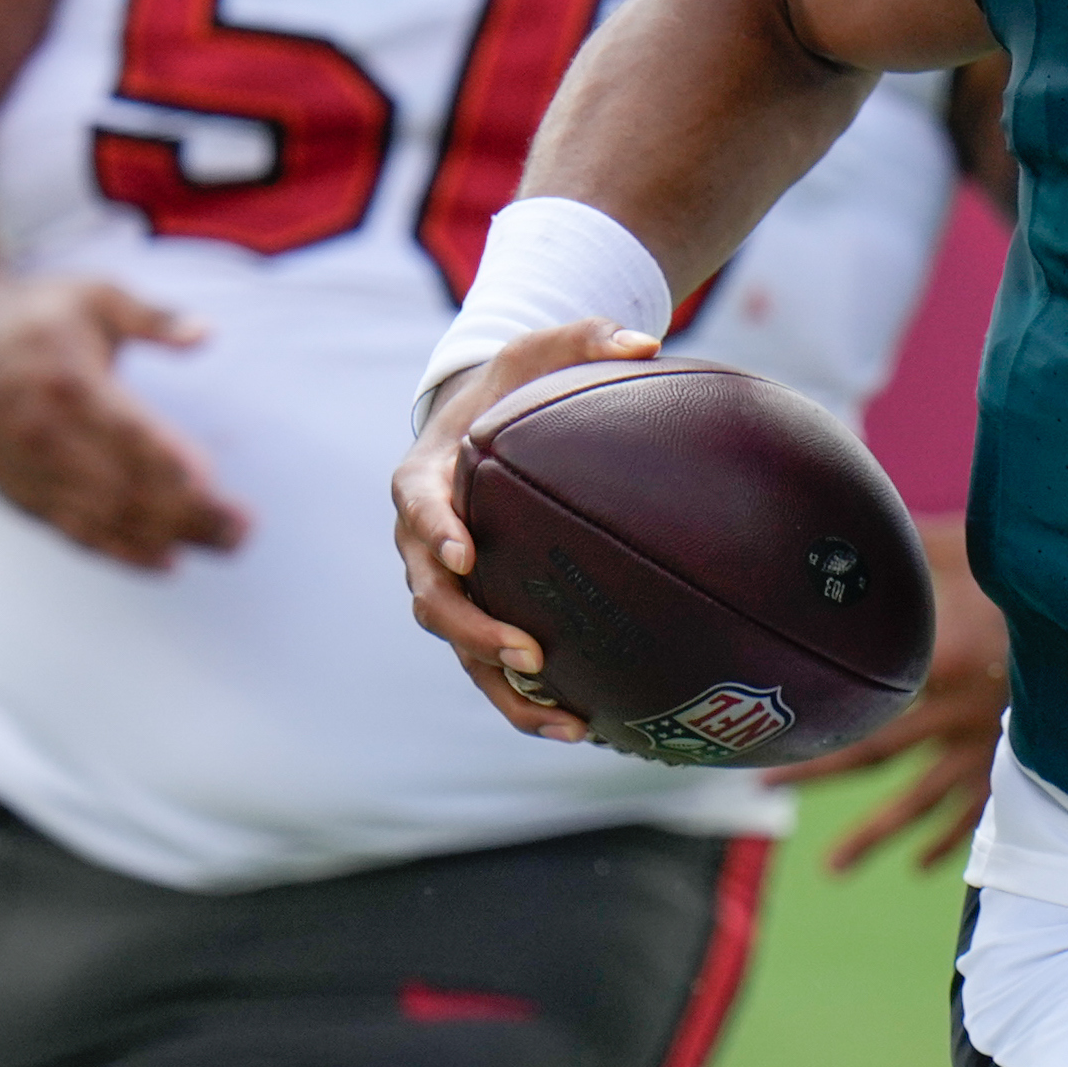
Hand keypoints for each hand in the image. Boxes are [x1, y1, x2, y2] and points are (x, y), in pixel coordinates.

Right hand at [0, 274, 244, 568]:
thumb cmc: (35, 316)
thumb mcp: (96, 296)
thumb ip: (153, 317)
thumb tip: (206, 333)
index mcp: (69, 383)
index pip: (126, 433)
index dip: (168, 462)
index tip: (215, 481)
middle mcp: (46, 435)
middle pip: (124, 487)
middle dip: (188, 513)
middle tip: (243, 528)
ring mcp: (32, 471)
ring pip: (106, 518)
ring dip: (168, 538)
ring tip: (225, 545)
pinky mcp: (22, 494)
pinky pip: (76, 532)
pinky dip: (122, 552)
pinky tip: (167, 561)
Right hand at [390, 319, 660, 742]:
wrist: (479, 428)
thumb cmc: (511, 388)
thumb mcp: (541, 350)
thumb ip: (587, 339)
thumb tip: (648, 344)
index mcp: (425, 478)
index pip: (419, 507)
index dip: (435, 533)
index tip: (461, 554)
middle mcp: (422, 545)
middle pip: (433, 601)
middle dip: (475, 630)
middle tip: (528, 651)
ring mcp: (445, 588)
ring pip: (461, 651)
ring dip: (506, 689)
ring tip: (564, 722)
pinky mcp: (476, 615)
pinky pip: (491, 669)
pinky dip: (529, 702)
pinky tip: (585, 728)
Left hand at [766, 518, 1006, 869]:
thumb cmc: (1043, 584)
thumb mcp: (976, 549)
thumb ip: (919, 541)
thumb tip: (862, 515)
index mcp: (934, 664)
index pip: (858, 699)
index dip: (811, 718)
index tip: (766, 735)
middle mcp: (951, 714)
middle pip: (874, 752)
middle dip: (818, 772)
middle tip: (768, 786)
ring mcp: (986, 747)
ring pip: (920, 803)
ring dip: (874, 836)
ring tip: (833, 868)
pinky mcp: (1020, 766)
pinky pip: (977, 814)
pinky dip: (949, 841)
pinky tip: (923, 863)